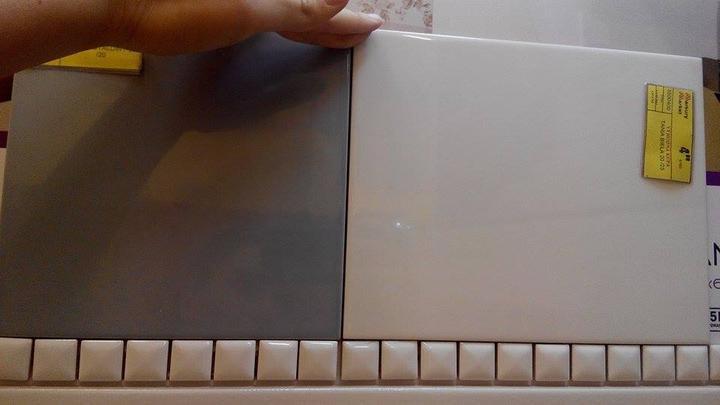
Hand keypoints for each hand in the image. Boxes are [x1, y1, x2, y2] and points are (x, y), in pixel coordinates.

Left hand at [111, 0, 384, 53]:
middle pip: (303, 3)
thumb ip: (296, 6)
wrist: (114, 2)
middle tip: (363, 27)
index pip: (314, 8)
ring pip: (286, 5)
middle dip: (333, 18)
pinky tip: (294, 21)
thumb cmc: (172, 6)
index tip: (370, 27)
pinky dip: (285, 16)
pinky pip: (267, 9)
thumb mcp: (242, 11)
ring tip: (339, 28)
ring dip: (313, 18)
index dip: (343, 20)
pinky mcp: (222, 4)